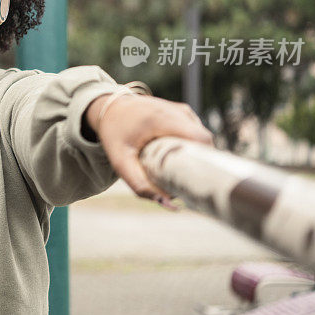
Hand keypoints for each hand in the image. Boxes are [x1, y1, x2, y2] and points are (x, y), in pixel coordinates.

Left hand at [86, 94, 212, 204]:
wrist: (109, 109)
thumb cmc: (115, 136)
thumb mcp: (121, 163)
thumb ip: (142, 186)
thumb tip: (171, 206)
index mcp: (162, 119)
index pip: (201, 140)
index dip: (204, 161)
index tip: (194, 179)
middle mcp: (176, 111)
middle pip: (205, 142)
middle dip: (199, 162)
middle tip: (186, 180)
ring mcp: (182, 110)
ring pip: (203, 139)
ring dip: (195, 155)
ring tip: (179, 169)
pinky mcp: (184, 113)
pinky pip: (197, 134)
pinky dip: (192, 147)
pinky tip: (177, 157)